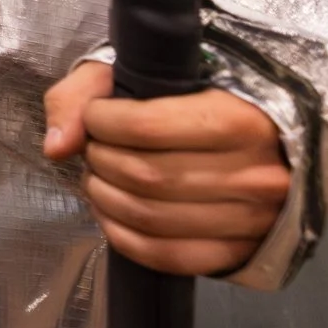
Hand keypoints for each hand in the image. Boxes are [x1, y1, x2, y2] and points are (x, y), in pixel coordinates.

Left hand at [42, 60, 289, 276]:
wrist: (270, 140)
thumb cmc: (202, 98)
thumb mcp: (146, 71)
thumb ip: (87, 91)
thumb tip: (57, 146)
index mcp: (241, 119)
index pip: (148, 127)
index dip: (103, 122)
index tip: (95, 116)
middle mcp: (255, 174)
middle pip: (146, 176)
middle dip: (102, 161)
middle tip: (95, 149)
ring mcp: (253, 220)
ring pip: (152, 218)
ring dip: (105, 198)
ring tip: (99, 177)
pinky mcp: (240, 253)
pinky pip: (166, 256)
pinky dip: (123, 237)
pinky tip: (110, 213)